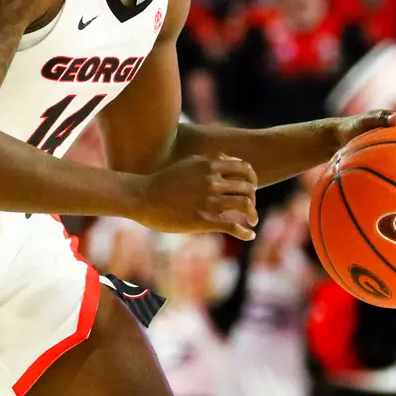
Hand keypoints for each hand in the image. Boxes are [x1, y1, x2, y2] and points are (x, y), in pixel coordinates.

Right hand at [129, 154, 258, 240]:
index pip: (244, 168)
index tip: (251, 188)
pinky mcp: (203, 220)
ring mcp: (208, 201)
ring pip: (244, 205)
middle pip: (247, 187)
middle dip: (253, 198)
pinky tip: (249, 235)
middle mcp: (211, 182)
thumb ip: (208, 160)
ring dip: (253, 215)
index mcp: (209, 166)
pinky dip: (244, 232)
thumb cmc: (164, 181)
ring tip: (253, 221)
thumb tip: (225, 160)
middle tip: (250, 207)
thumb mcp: (187, 164)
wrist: (143, 198)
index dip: (252, 178)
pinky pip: (232, 226)